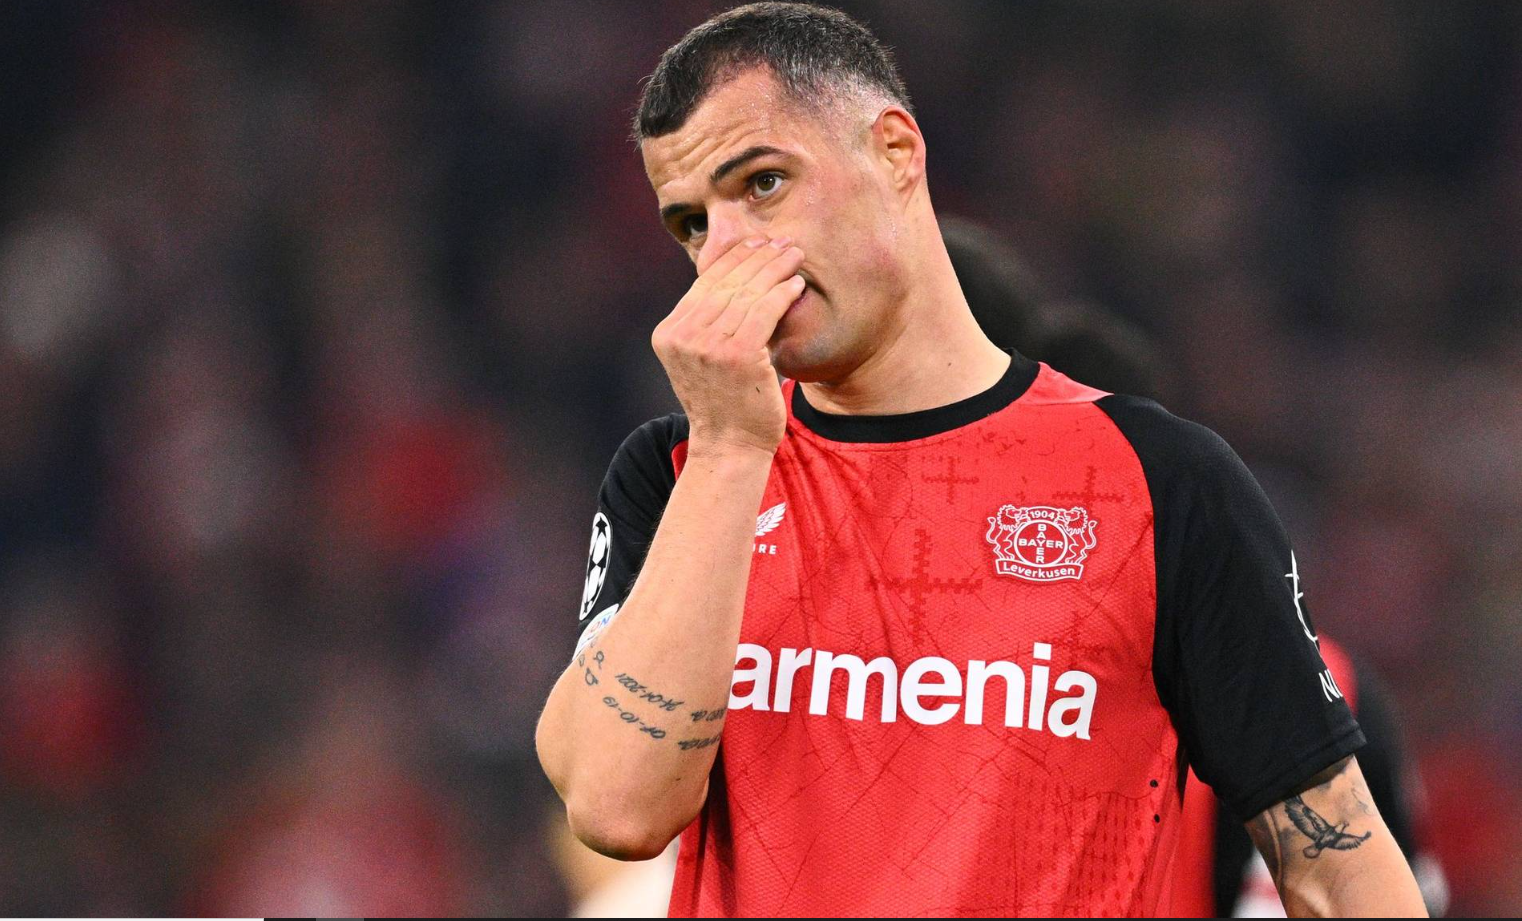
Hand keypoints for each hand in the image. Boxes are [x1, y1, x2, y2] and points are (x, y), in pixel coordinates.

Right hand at [651, 236, 804, 456]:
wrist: (729, 446)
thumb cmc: (724, 403)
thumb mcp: (700, 359)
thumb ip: (705, 323)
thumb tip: (732, 275)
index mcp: (668, 333)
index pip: (703, 283)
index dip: (733, 258)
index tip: (756, 243)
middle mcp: (682, 336)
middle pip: (726, 282)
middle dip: (757, 257)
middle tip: (782, 243)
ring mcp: (707, 346)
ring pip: (747, 292)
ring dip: (775, 269)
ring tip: (794, 256)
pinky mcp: (738, 355)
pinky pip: (765, 310)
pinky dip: (783, 293)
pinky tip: (796, 284)